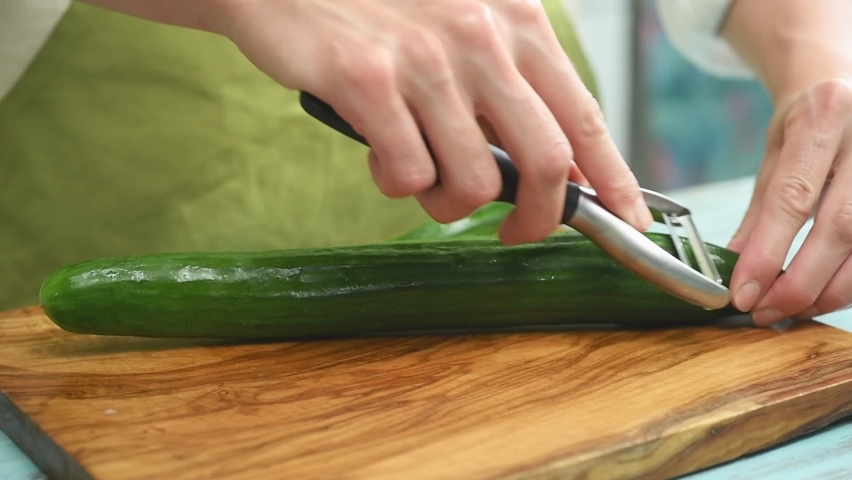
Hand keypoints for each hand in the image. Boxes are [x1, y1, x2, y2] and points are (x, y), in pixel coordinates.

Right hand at [215, 0, 651, 243]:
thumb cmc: (378, 4)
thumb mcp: (462, 20)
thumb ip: (506, 80)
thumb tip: (545, 162)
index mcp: (516, 21)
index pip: (583, 115)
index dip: (613, 176)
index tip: (628, 217)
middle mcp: (480, 39)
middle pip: (543, 164)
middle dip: (538, 218)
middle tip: (514, 230)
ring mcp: (425, 63)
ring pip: (472, 184)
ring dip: (447, 201)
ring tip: (421, 172)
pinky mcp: (368, 85)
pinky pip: (407, 176)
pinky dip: (396, 181)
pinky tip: (379, 150)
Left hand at [727, 78, 851, 325]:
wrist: (847, 82)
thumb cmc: (808, 119)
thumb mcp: (773, 152)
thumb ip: (758, 211)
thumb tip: (734, 270)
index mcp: (824, 115)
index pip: (793, 197)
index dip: (767, 253)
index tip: (743, 294)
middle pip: (842, 228)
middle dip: (801, 282)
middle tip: (765, 312)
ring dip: (831, 290)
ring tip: (792, 309)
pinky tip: (827, 293)